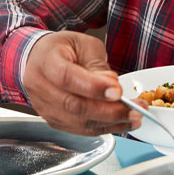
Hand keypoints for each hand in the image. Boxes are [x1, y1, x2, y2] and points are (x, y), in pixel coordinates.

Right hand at [22, 31, 140, 135]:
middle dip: (109, 111)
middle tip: (135, 110)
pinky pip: (80, 129)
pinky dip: (103, 128)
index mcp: (46, 61)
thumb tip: (112, 86)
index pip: (67, 77)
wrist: (38, 59)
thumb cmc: (62, 49)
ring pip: (78, 122)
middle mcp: (40, 87)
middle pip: (74, 106)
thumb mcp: (84, 45)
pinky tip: (121, 123)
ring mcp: (45, 107)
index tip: (117, 91)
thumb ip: (97, 65)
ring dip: (110, 123)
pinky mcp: (54, 120)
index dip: (93, 87)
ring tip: (134, 118)